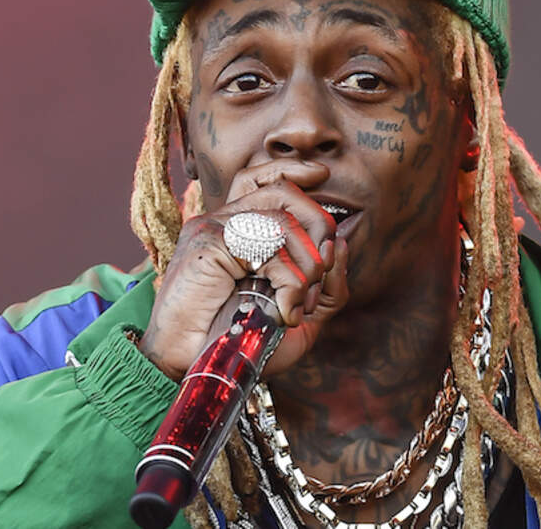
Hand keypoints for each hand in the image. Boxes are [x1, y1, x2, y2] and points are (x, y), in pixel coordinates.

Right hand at [139, 160, 349, 380]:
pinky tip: (284, 308)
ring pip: (282, 219)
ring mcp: (213, 229)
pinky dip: (289, 279)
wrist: (199, 371)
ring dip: (307, 266)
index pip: (263, 179)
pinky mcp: (208, 242)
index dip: (293, 170)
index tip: (322, 175)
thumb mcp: (299, 317)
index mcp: (239, 231)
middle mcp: (224, 222)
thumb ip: (325, 286)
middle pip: (282, 191)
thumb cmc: (242, 345)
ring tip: (298, 302)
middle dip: (318, 227)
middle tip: (320, 273)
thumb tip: (341, 243)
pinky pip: (267, 244)